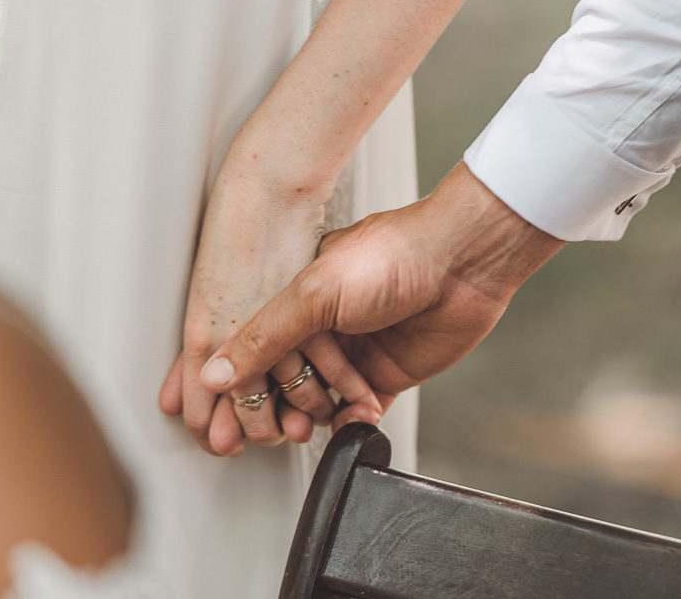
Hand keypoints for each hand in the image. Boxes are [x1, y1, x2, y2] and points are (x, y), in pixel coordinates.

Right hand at [197, 163, 564, 410]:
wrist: (461, 263)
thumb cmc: (392, 256)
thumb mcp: (314, 292)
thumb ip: (266, 336)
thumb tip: (218, 372)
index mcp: (296, 298)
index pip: (255, 350)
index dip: (242, 384)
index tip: (231, 414)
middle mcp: (323, 326)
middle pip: (285, 382)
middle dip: (280, 407)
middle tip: (281, 424)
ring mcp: (356, 352)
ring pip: (320, 401)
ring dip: (316, 417)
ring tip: (316, 422)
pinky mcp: (388, 374)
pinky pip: (359, 411)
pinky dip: (353, 422)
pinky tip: (355, 419)